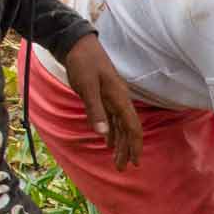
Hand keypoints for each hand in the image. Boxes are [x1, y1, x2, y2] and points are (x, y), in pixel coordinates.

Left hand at [60, 34, 142, 170]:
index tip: (135, 162)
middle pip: (128, 129)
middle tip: (123, 168)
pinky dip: (112, 132)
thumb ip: (95, 110)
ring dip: (120, 144)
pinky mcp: (104, 97)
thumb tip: (102, 134)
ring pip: (121, 126)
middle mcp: (119, 100)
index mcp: (119, 98)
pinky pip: (112, 119)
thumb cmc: (83, 63)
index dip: (135, 145)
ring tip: (117, 161)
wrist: (77, 44)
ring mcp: (112, 98)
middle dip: (127, 149)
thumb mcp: (87, 86)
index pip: (132, 126)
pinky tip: (108, 142)